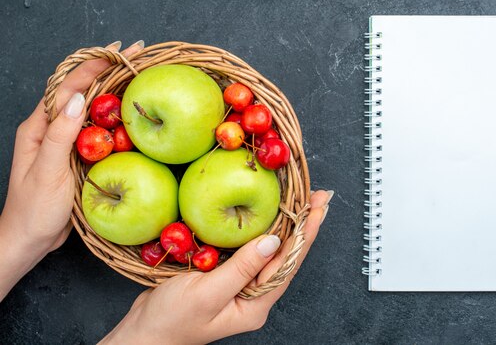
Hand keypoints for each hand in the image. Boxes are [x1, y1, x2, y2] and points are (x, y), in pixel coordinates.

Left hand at [0, 40, 143, 299]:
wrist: (29, 240)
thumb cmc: (34, 209)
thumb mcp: (48, 171)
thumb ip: (61, 135)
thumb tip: (77, 98)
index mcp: (39, 127)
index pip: (67, 87)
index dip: (92, 67)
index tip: (117, 51)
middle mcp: (52, 129)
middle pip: (80, 91)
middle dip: (106, 70)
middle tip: (135, 54)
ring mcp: (65, 142)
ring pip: (90, 109)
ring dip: (112, 90)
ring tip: (136, 74)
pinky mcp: (77, 156)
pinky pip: (97, 130)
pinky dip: (114, 116)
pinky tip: (130, 114)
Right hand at [101, 190, 332, 344]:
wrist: (142, 333)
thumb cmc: (169, 321)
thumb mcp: (206, 294)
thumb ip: (240, 269)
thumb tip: (272, 241)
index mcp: (255, 305)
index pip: (289, 263)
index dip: (306, 233)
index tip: (318, 207)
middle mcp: (253, 295)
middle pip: (286, 255)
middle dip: (304, 225)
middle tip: (320, 197)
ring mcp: (241, 286)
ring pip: (270, 250)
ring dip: (287, 224)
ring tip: (304, 201)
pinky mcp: (227, 275)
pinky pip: (249, 249)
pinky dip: (261, 229)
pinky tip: (268, 215)